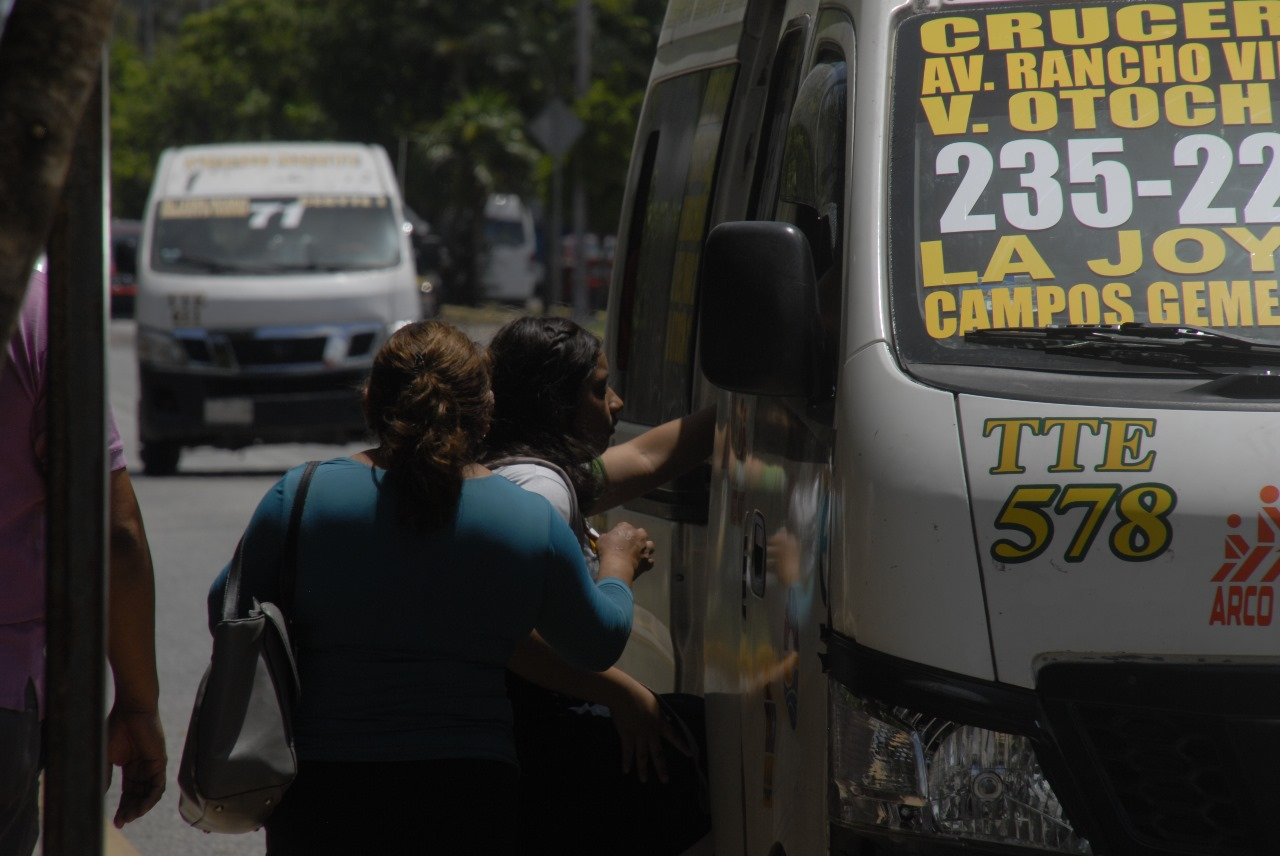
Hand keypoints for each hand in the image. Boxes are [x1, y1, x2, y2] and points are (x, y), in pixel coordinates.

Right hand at [105, 705, 166, 827]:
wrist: (130, 708)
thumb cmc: (116, 726)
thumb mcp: (106, 756)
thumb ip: (105, 775)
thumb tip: (99, 795)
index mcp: (131, 765)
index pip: (129, 792)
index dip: (123, 807)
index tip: (115, 821)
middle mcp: (143, 767)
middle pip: (139, 795)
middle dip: (130, 810)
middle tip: (121, 822)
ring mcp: (153, 764)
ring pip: (150, 793)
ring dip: (141, 807)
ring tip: (130, 817)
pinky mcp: (160, 761)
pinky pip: (159, 784)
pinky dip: (151, 798)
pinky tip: (142, 807)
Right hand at [597, 522, 655, 581]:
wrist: (617, 565)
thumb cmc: (608, 550)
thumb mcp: (602, 540)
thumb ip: (607, 537)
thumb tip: (607, 538)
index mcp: (627, 528)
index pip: (624, 526)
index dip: (621, 533)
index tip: (616, 539)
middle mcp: (639, 535)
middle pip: (641, 533)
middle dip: (637, 538)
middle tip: (629, 545)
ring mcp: (645, 548)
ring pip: (650, 545)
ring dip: (645, 548)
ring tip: (639, 554)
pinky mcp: (647, 561)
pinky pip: (650, 561)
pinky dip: (646, 563)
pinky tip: (641, 565)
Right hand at [606, 672, 690, 783]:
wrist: (624, 694)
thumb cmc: (639, 694)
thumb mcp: (655, 703)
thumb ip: (659, 714)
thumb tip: (665, 719)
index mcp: (660, 722)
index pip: (674, 737)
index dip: (682, 746)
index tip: (689, 755)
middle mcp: (651, 733)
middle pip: (658, 753)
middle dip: (661, 768)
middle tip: (665, 781)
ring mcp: (639, 736)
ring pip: (643, 756)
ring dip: (643, 770)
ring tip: (644, 781)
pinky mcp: (627, 736)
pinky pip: (627, 752)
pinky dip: (626, 762)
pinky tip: (626, 770)